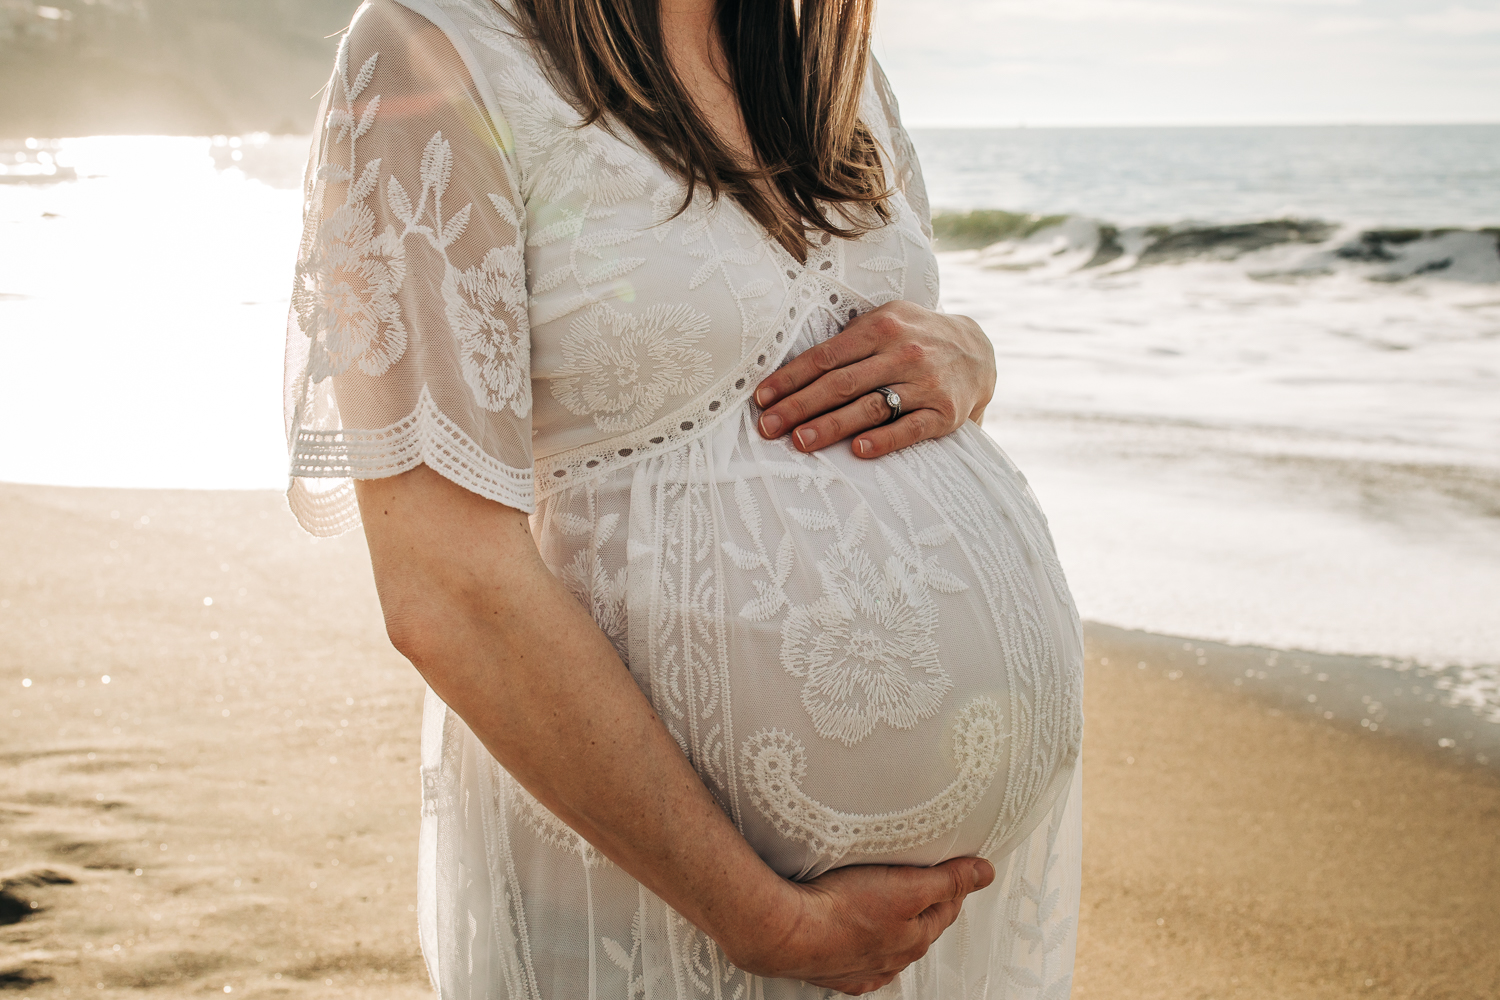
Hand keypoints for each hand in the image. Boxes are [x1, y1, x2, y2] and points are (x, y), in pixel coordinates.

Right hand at [721, 858, 995, 995]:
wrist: (787, 932)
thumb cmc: (841, 908)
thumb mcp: (907, 886)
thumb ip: (947, 879)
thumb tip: (985, 873)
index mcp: (914, 937)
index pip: (945, 907)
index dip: (952, 883)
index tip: (953, 866)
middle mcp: (892, 958)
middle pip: (918, 926)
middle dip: (925, 904)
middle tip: (924, 878)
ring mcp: (861, 966)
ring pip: (888, 945)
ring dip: (893, 926)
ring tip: (889, 904)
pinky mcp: (832, 969)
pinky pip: (857, 963)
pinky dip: (864, 951)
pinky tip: (860, 943)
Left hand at [753, 300, 995, 458]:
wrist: (978, 351)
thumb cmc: (914, 337)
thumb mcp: (885, 321)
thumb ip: (848, 340)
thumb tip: (793, 369)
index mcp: (881, 327)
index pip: (825, 356)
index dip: (790, 378)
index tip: (762, 399)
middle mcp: (903, 352)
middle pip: (841, 383)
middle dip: (799, 406)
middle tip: (768, 428)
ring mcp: (925, 383)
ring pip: (871, 407)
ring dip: (832, 426)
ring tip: (800, 442)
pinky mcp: (945, 413)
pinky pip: (910, 429)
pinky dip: (883, 440)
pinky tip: (857, 450)